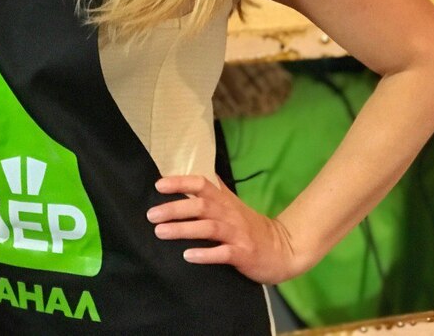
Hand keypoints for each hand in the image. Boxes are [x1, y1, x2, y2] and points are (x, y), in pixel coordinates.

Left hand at [147, 174, 298, 284]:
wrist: (282, 248)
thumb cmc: (250, 225)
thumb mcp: (233, 203)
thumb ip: (215, 191)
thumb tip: (195, 177)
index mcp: (224, 200)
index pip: (201, 184)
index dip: (180, 182)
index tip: (158, 185)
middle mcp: (229, 213)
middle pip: (200, 206)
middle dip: (174, 208)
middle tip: (151, 215)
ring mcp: (236, 233)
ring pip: (208, 227)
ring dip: (183, 229)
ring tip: (161, 232)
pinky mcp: (243, 253)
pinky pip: (222, 253)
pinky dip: (205, 253)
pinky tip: (188, 255)